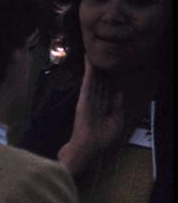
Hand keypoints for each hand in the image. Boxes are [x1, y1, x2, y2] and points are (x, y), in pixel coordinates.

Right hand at [63, 59, 125, 173]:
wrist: (86, 150)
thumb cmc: (100, 140)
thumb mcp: (116, 121)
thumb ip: (117, 105)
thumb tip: (119, 91)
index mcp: (102, 106)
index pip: (106, 86)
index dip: (107, 75)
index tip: (109, 63)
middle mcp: (94, 100)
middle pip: (98, 80)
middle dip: (99, 67)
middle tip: (98, 52)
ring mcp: (87, 99)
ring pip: (92, 78)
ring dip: (92, 65)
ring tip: (91, 51)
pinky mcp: (83, 101)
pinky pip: (87, 84)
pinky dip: (88, 73)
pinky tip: (89, 62)